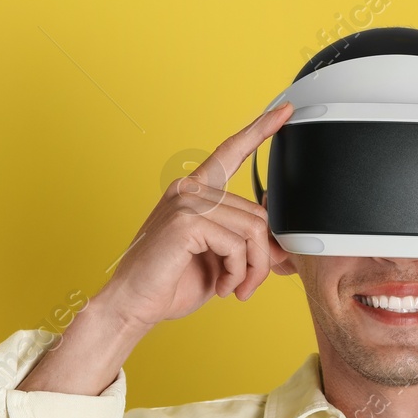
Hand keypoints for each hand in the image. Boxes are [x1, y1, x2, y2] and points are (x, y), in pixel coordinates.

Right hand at [100, 101, 293, 330]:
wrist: (133, 306)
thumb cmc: (170, 283)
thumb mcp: (219, 261)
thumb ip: (246, 245)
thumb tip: (283, 247)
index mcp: (194, 191)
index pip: (231, 152)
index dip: (260, 130)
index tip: (284, 111)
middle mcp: (189, 189)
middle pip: (257, 213)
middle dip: (262, 256)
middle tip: (250, 284)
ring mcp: (186, 201)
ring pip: (253, 229)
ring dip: (252, 268)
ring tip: (237, 288)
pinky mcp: (186, 221)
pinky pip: (236, 244)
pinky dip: (237, 272)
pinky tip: (223, 287)